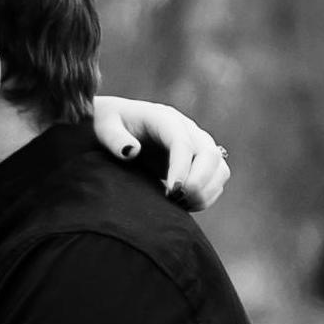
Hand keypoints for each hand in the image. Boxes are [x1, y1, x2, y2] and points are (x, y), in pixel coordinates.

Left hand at [91, 95, 228, 210]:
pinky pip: (216, 181)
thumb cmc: (109, 125)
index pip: (183, 142)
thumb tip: (131, 151)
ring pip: (219, 169)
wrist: (118, 125)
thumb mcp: (104, 127)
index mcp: (164, 118)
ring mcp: (197, 146)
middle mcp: (187, 130)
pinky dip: (206, 196)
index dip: (182, 167)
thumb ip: (114, 138)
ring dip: (205, 191)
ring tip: (178, 205)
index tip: (172, 190)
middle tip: (175, 200)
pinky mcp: (199, 163)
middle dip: (199, 182)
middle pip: (210, 155)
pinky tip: (182, 205)